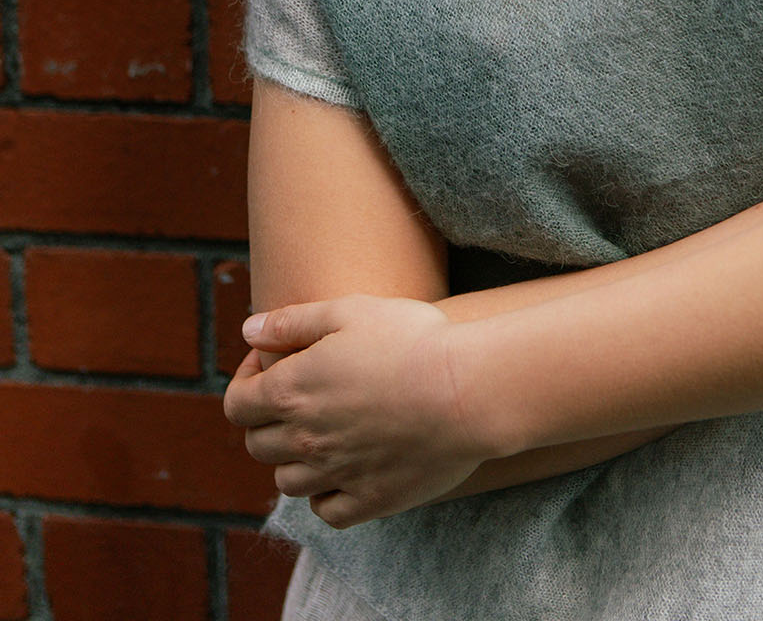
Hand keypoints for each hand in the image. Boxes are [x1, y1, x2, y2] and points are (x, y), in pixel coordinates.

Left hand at [224, 294, 488, 527]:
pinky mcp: (369, 500)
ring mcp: (335, 475)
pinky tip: (347, 468)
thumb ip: (291, 322)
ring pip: (287, 481)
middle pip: (258, 444)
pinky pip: (327, 509)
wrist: (468, 391)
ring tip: (327, 431)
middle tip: (305, 395)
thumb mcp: (349, 311)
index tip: (273, 362)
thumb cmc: (411, 341)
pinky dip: (326, 494)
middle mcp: (304, 440)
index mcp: (291, 391)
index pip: (236, 404)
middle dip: (270, 418)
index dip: (246, 380)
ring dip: (295, 458)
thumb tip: (249, 331)